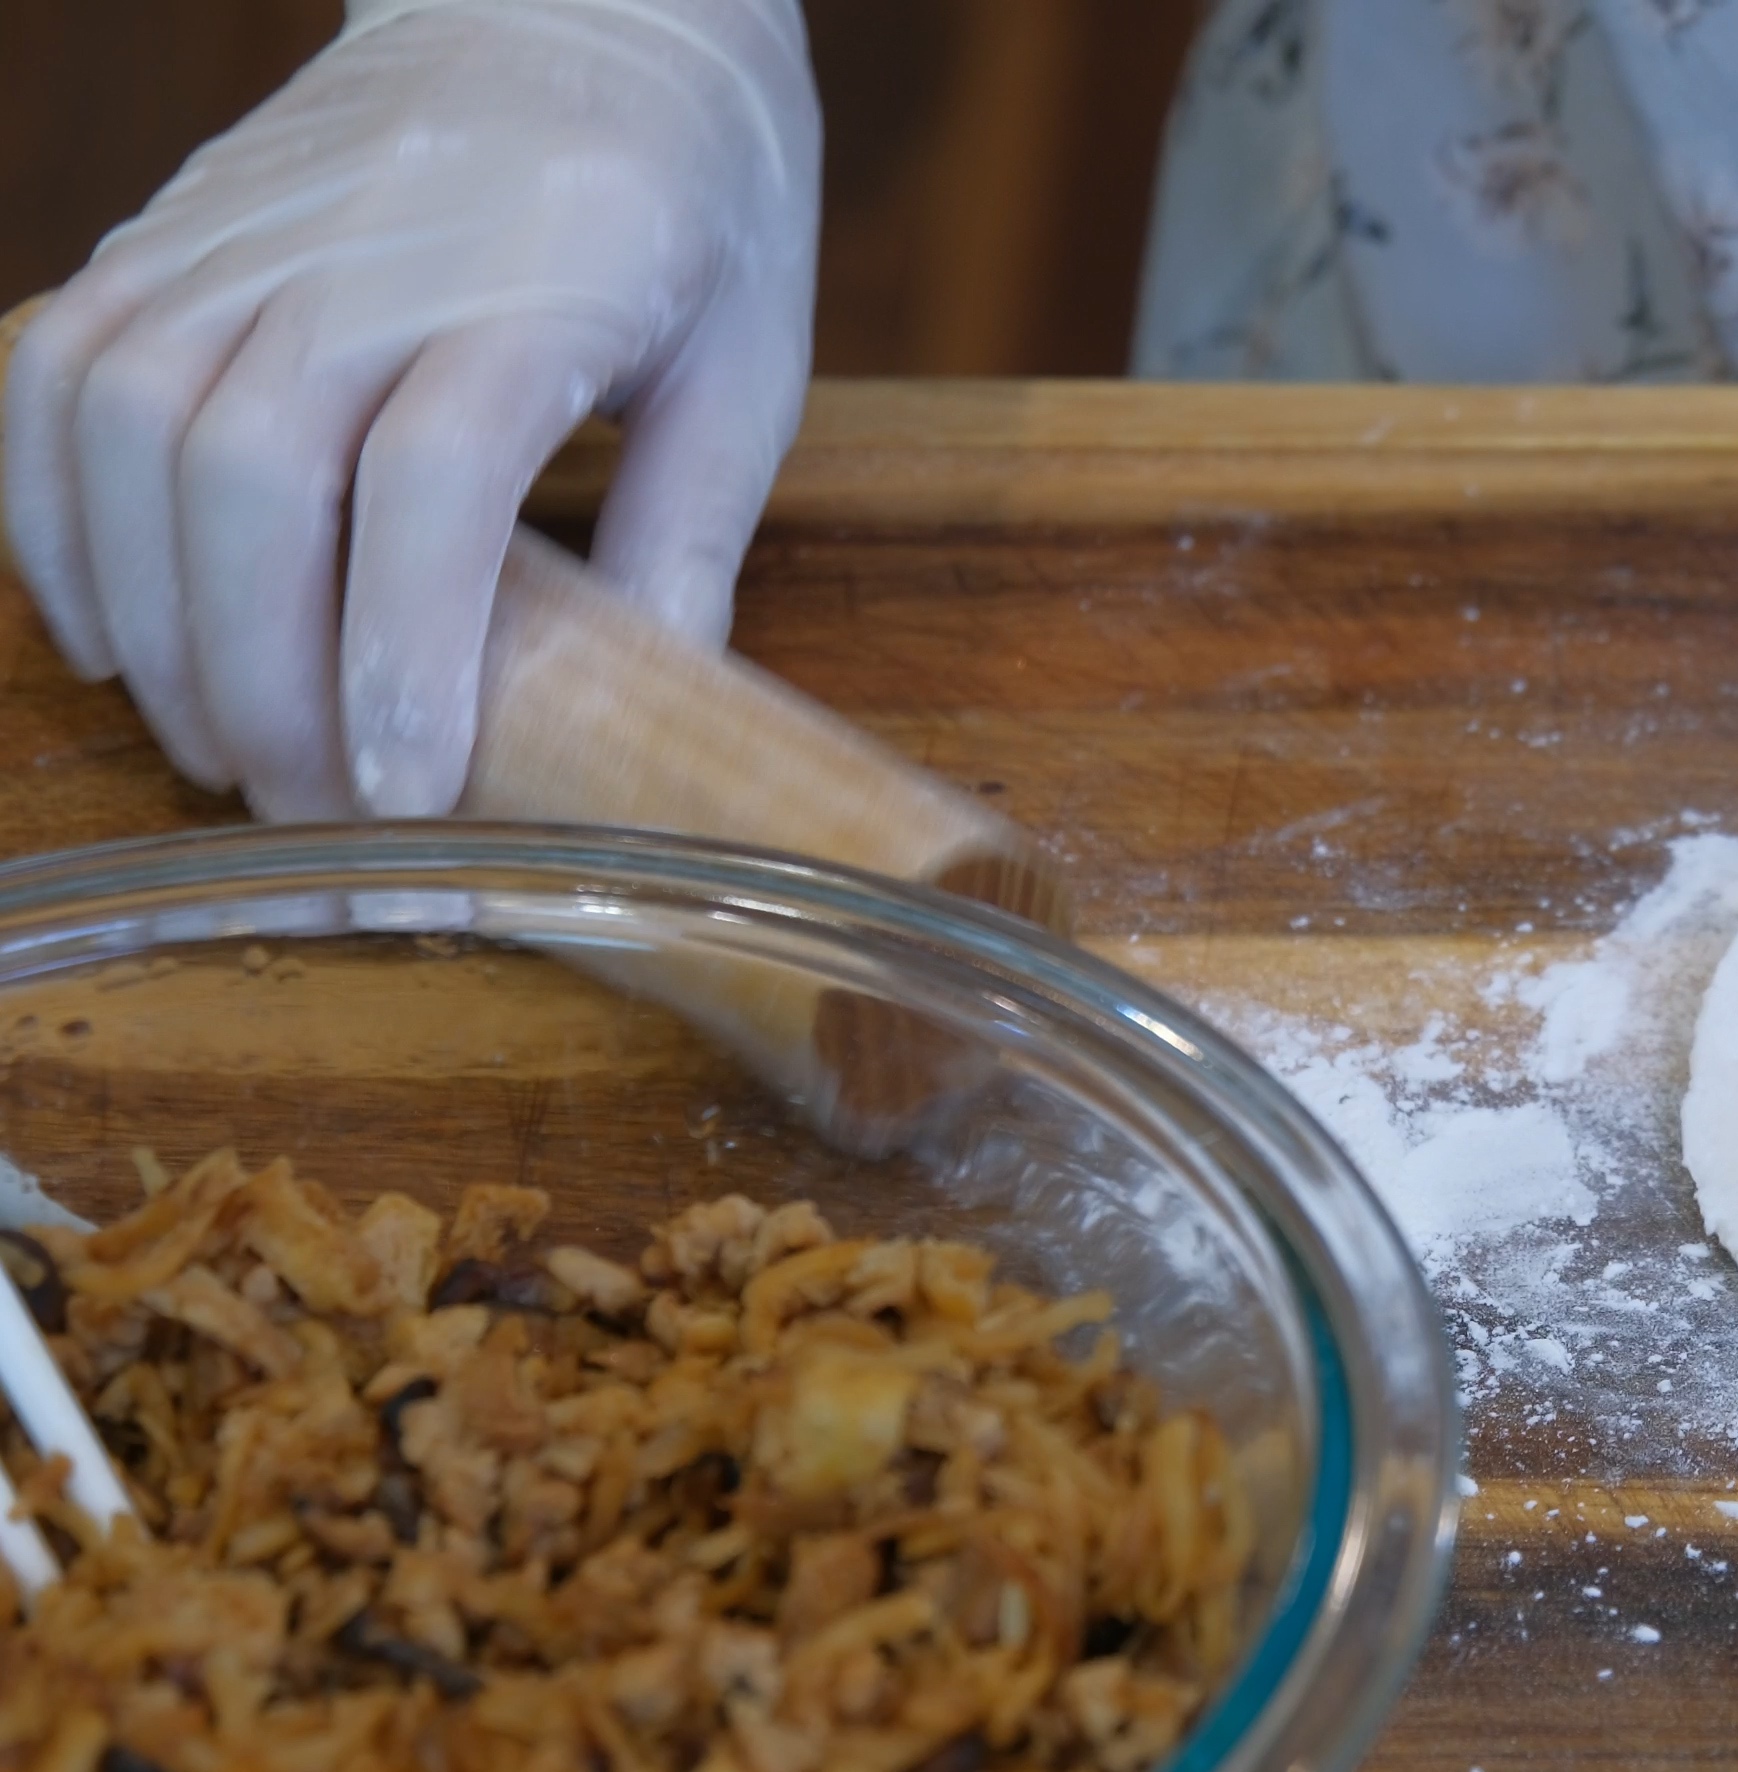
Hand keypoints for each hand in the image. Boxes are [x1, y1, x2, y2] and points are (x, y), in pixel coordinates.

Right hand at [2, 0, 818, 819]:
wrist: (579, 1)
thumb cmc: (686, 193)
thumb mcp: (750, 359)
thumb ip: (688, 530)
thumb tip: (653, 715)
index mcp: (540, 279)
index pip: (432, 478)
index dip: (403, 651)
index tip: (405, 792)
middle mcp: (366, 250)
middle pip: (252, 476)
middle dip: (263, 675)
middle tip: (313, 807)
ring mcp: (243, 234)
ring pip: (128, 438)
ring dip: (158, 624)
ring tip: (227, 748)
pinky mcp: (165, 233)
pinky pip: (57, 385)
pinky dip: (59, 526)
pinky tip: (118, 638)